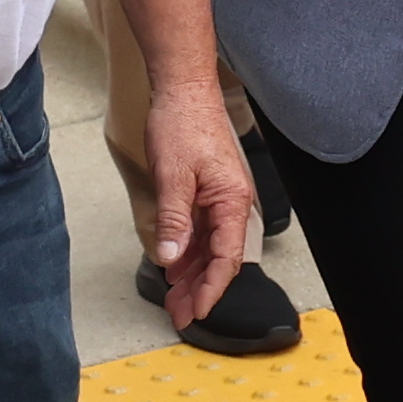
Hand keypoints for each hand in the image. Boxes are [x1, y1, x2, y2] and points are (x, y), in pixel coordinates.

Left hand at [140, 72, 255, 330]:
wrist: (183, 87)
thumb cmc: (182, 123)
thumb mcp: (172, 175)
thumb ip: (173, 221)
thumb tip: (170, 258)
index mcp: (231, 201)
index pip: (226, 258)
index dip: (211, 289)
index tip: (197, 312)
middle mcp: (232, 203)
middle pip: (220, 258)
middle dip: (200, 289)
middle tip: (179, 314)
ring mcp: (220, 198)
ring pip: (209, 247)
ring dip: (192, 273)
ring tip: (174, 298)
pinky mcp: (208, 191)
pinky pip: (201, 230)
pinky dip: (188, 251)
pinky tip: (174, 266)